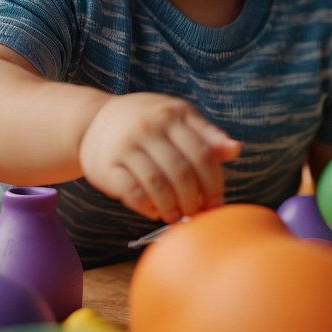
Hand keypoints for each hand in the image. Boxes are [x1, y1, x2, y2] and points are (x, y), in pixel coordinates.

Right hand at [79, 93, 240, 223]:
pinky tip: (155, 212)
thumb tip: (235, 149)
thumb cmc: (148, 122)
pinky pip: (132, 192)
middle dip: (194, 200)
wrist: (95, 120)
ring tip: (177, 217)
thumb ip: (206, 135)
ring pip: (157, 185)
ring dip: (172, 208)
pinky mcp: (106, 165)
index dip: (214, 183)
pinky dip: (147, 207)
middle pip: (182, 172)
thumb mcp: (177, 118)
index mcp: (172, 114)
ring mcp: (126, 146)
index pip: (203, 154)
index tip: (217, 202)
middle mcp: (148, 127)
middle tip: (197, 214)